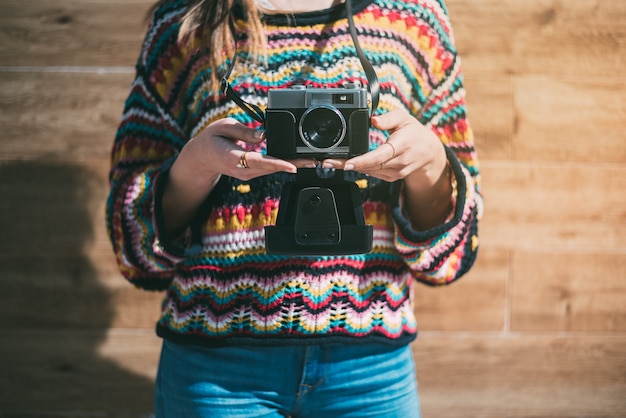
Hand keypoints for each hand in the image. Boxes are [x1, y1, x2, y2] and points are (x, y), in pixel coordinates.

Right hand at [181, 118, 315, 181]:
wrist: (202, 158)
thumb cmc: (211, 139)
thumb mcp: (223, 126)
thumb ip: (244, 131)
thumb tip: (263, 134)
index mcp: (232, 158)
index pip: (258, 161)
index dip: (277, 164)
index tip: (292, 165)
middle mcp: (242, 170)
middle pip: (272, 168)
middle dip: (294, 164)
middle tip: (314, 161)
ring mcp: (248, 174)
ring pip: (274, 170)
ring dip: (293, 165)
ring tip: (313, 161)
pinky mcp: (253, 173)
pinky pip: (271, 169)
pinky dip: (285, 164)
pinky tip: (299, 162)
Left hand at [323, 109, 451, 228]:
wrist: (430, 154)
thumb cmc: (415, 133)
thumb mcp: (405, 118)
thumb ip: (389, 117)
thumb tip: (373, 120)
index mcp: (401, 146)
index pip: (380, 155)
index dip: (363, 160)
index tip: (348, 163)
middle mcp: (399, 162)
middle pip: (369, 166)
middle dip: (346, 164)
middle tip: (326, 162)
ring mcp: (395, 172)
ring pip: (369, 171)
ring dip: (349, 167)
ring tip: (331, 163)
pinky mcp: (392, 178)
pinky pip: (372, 174)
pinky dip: (360, 169)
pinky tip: (348, 164)